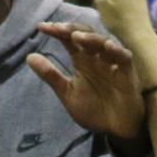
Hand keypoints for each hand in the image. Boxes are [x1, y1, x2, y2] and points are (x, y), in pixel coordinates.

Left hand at [29, 23, 144, 141]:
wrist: (114, 128)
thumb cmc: (93, 109)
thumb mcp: (67, 93)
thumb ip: (50, 75)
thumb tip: (29, 56)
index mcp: (82, 60)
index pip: (69, 40)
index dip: (57, 32)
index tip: (41, 27)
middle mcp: (97, 57)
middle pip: (86, 36)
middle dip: (71, 29)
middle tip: (56, 28)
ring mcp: (113, 63)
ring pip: (104, 43)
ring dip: (90, 38)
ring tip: (76, 36)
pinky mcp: (127, 73)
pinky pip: (124, 57)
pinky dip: (116, 51)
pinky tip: (107, 46)